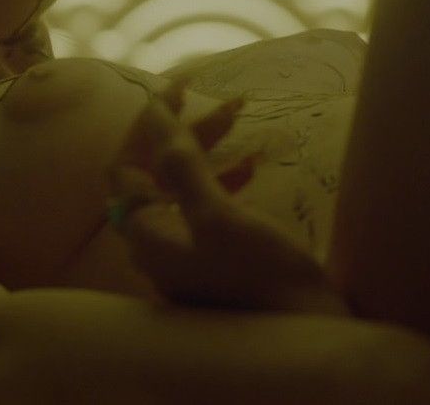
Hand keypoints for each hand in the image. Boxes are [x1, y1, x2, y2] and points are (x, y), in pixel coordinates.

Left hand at [106, 78, 349, 316]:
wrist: (304, 339)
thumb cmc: (262, 276)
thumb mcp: (221, 216)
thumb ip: (182, 165)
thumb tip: (151, 113)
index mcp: (147, 236)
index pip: (125, 166)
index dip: (148, 123)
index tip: (184, 88)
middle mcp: (155, 248)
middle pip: (153, 175)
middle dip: (185, 134)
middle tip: (230, 104)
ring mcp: (182, 258)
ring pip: (180, 190)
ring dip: (206, 153)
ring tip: (243, 124)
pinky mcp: (210, 264)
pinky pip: (203, 210)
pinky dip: (222, 181)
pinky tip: (253, 168)